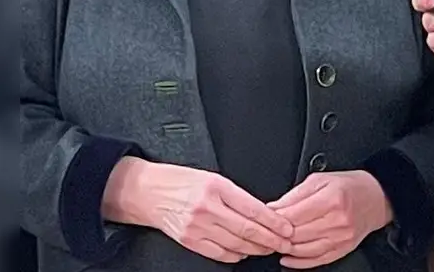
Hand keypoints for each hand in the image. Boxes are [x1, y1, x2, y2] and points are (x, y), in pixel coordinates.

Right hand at [103, 158, 294, 262]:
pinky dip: (235, 255)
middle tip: (285, 243)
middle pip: (247, 230)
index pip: (253, 208)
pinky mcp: (188, 240)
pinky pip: (219, 253)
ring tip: (269, 248)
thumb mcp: (211, 177)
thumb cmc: (179, 181)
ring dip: (256, 249)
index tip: (287, 228)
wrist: (147, 191)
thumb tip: (261, 211)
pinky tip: (244, 252)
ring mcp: (197, 226)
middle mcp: (207, 207)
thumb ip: (235, 194)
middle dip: (271, 239)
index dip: (274, 222)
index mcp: (216, 187)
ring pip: (236, 244)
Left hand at [268, 171, 391, 268]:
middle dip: (277, 234)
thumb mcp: (319, 180)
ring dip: (286, 248)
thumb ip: (294, 195)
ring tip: (276, 243)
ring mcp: (342, 238)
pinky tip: (288, 258)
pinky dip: (299, 262)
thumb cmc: (348, 186)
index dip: (274, 219)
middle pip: (297, 234)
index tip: (264, 218)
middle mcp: (338, 221)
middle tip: (266, 231)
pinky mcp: (343, 249)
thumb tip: (272, 208)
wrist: (376, 198)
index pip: (293, 215)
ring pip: (304, 249)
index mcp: (331, 199)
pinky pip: (317, 260)